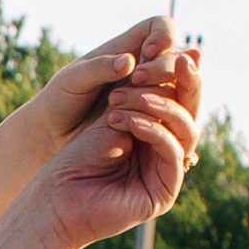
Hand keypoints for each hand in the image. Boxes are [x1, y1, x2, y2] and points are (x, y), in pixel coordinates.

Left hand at [0, 46, 200, 248]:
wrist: (55, 199)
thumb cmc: (75, 157)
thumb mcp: (113, 114)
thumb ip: (145, 91)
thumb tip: (186, 55)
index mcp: (158, 129)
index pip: (181, 94)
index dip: (179, 71)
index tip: (163, 49)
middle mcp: (168, 148)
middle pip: (192, 110)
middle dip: (185, 82)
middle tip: (177, 61)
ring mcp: (169, 170)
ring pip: (187, 129)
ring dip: (163, 107)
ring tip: (134, 97)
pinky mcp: (164, 191)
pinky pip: (172, 153)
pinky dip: (155, 133)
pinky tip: (131, 122)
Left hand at [32, 16, 187, 148]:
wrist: (54, 132)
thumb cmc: (61, 99)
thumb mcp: (73, 80)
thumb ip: (99, 68)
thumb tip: (129, 61)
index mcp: (130, 47)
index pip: (162, 26)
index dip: (164, 35)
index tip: (147, 52)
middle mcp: (145, 68)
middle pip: (176, 58)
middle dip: (162, 67)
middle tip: (136, 79)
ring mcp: (150, 93)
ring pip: (179, 87)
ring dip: (161, 93)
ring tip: (123, 104)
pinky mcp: (149, 119)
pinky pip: (170, 115)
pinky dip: (159, 117)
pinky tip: (135, 123)